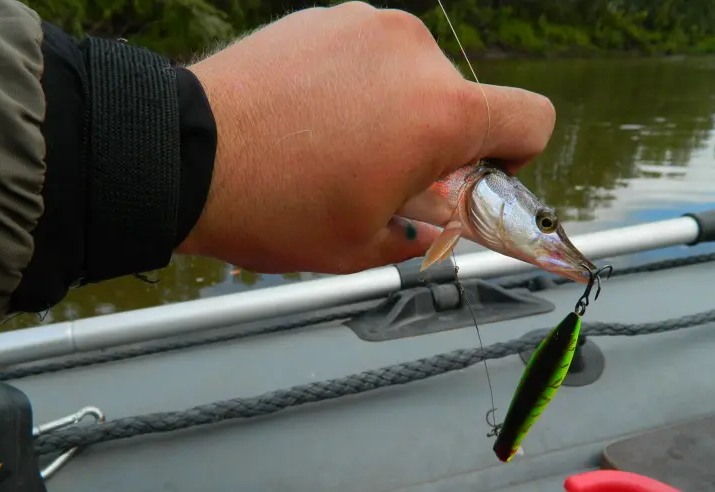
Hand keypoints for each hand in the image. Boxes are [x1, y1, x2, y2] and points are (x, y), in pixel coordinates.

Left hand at [178, 1, 555, 273]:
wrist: (183, 156)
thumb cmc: (272, 206)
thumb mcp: (359, 245)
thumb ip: (420, 234)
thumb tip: (435, 228)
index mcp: (441, 114)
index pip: (532, 118)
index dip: (515, 156)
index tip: (473, 177)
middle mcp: (414, 53)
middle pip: (462, 99)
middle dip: (438, 141)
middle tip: (384, 178)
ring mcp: (365, 25)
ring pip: (411, 75)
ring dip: (393, 110)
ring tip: (333, 149)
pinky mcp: (324, 17)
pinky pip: (365, 55)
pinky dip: (354, 86)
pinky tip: (309, 119)